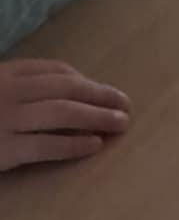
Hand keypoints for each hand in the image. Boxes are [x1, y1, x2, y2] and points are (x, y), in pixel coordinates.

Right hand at [0, 60, 129, 171]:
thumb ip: (24, 88)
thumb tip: (76, 94)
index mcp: (5, 73)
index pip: (56, 70)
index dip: (88, 81)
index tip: (107, 91)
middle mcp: (8, 91)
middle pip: (67, 88)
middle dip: (101, 96)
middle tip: (125, 105)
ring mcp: (5, 119)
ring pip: (63, 113)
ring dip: (98, 117)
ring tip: (121, 124)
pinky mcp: (5, 149)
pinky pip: (47, 145)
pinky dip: (75, 144)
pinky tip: (95, 144)